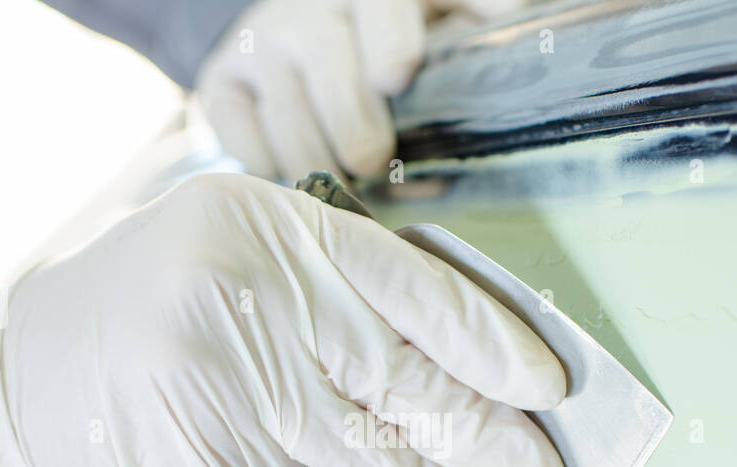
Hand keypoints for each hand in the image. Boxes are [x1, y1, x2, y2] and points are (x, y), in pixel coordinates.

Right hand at [0, 173, 565, 466]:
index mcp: (270, 224)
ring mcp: (220, 373)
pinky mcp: (204, 448)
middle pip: (400, 374)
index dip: (489, 342)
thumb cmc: (157, 302)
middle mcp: (248, 290)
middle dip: (483, 435)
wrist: (30, 371)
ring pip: (366, 446)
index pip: (411, 286)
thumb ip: (332, 292)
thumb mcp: (241, 255)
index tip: (549, 387)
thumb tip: (453, 368)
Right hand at [196, 0, 524, 181]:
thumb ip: (479, 13)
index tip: (397, 78)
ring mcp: (257, 46)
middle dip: (361, 136)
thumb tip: (517, 25)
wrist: (299, 29)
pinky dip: (277, 169)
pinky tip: (300, 165)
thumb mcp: (439, 9)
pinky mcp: (220, 82)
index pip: (378, 8)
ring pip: (292, 128)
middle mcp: (303, 10)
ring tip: (347, 178)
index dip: (389, 46)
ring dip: (325, 168)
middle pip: (332, 82)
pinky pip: (248, 145)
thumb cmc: (389, 34)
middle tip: (376, 162)